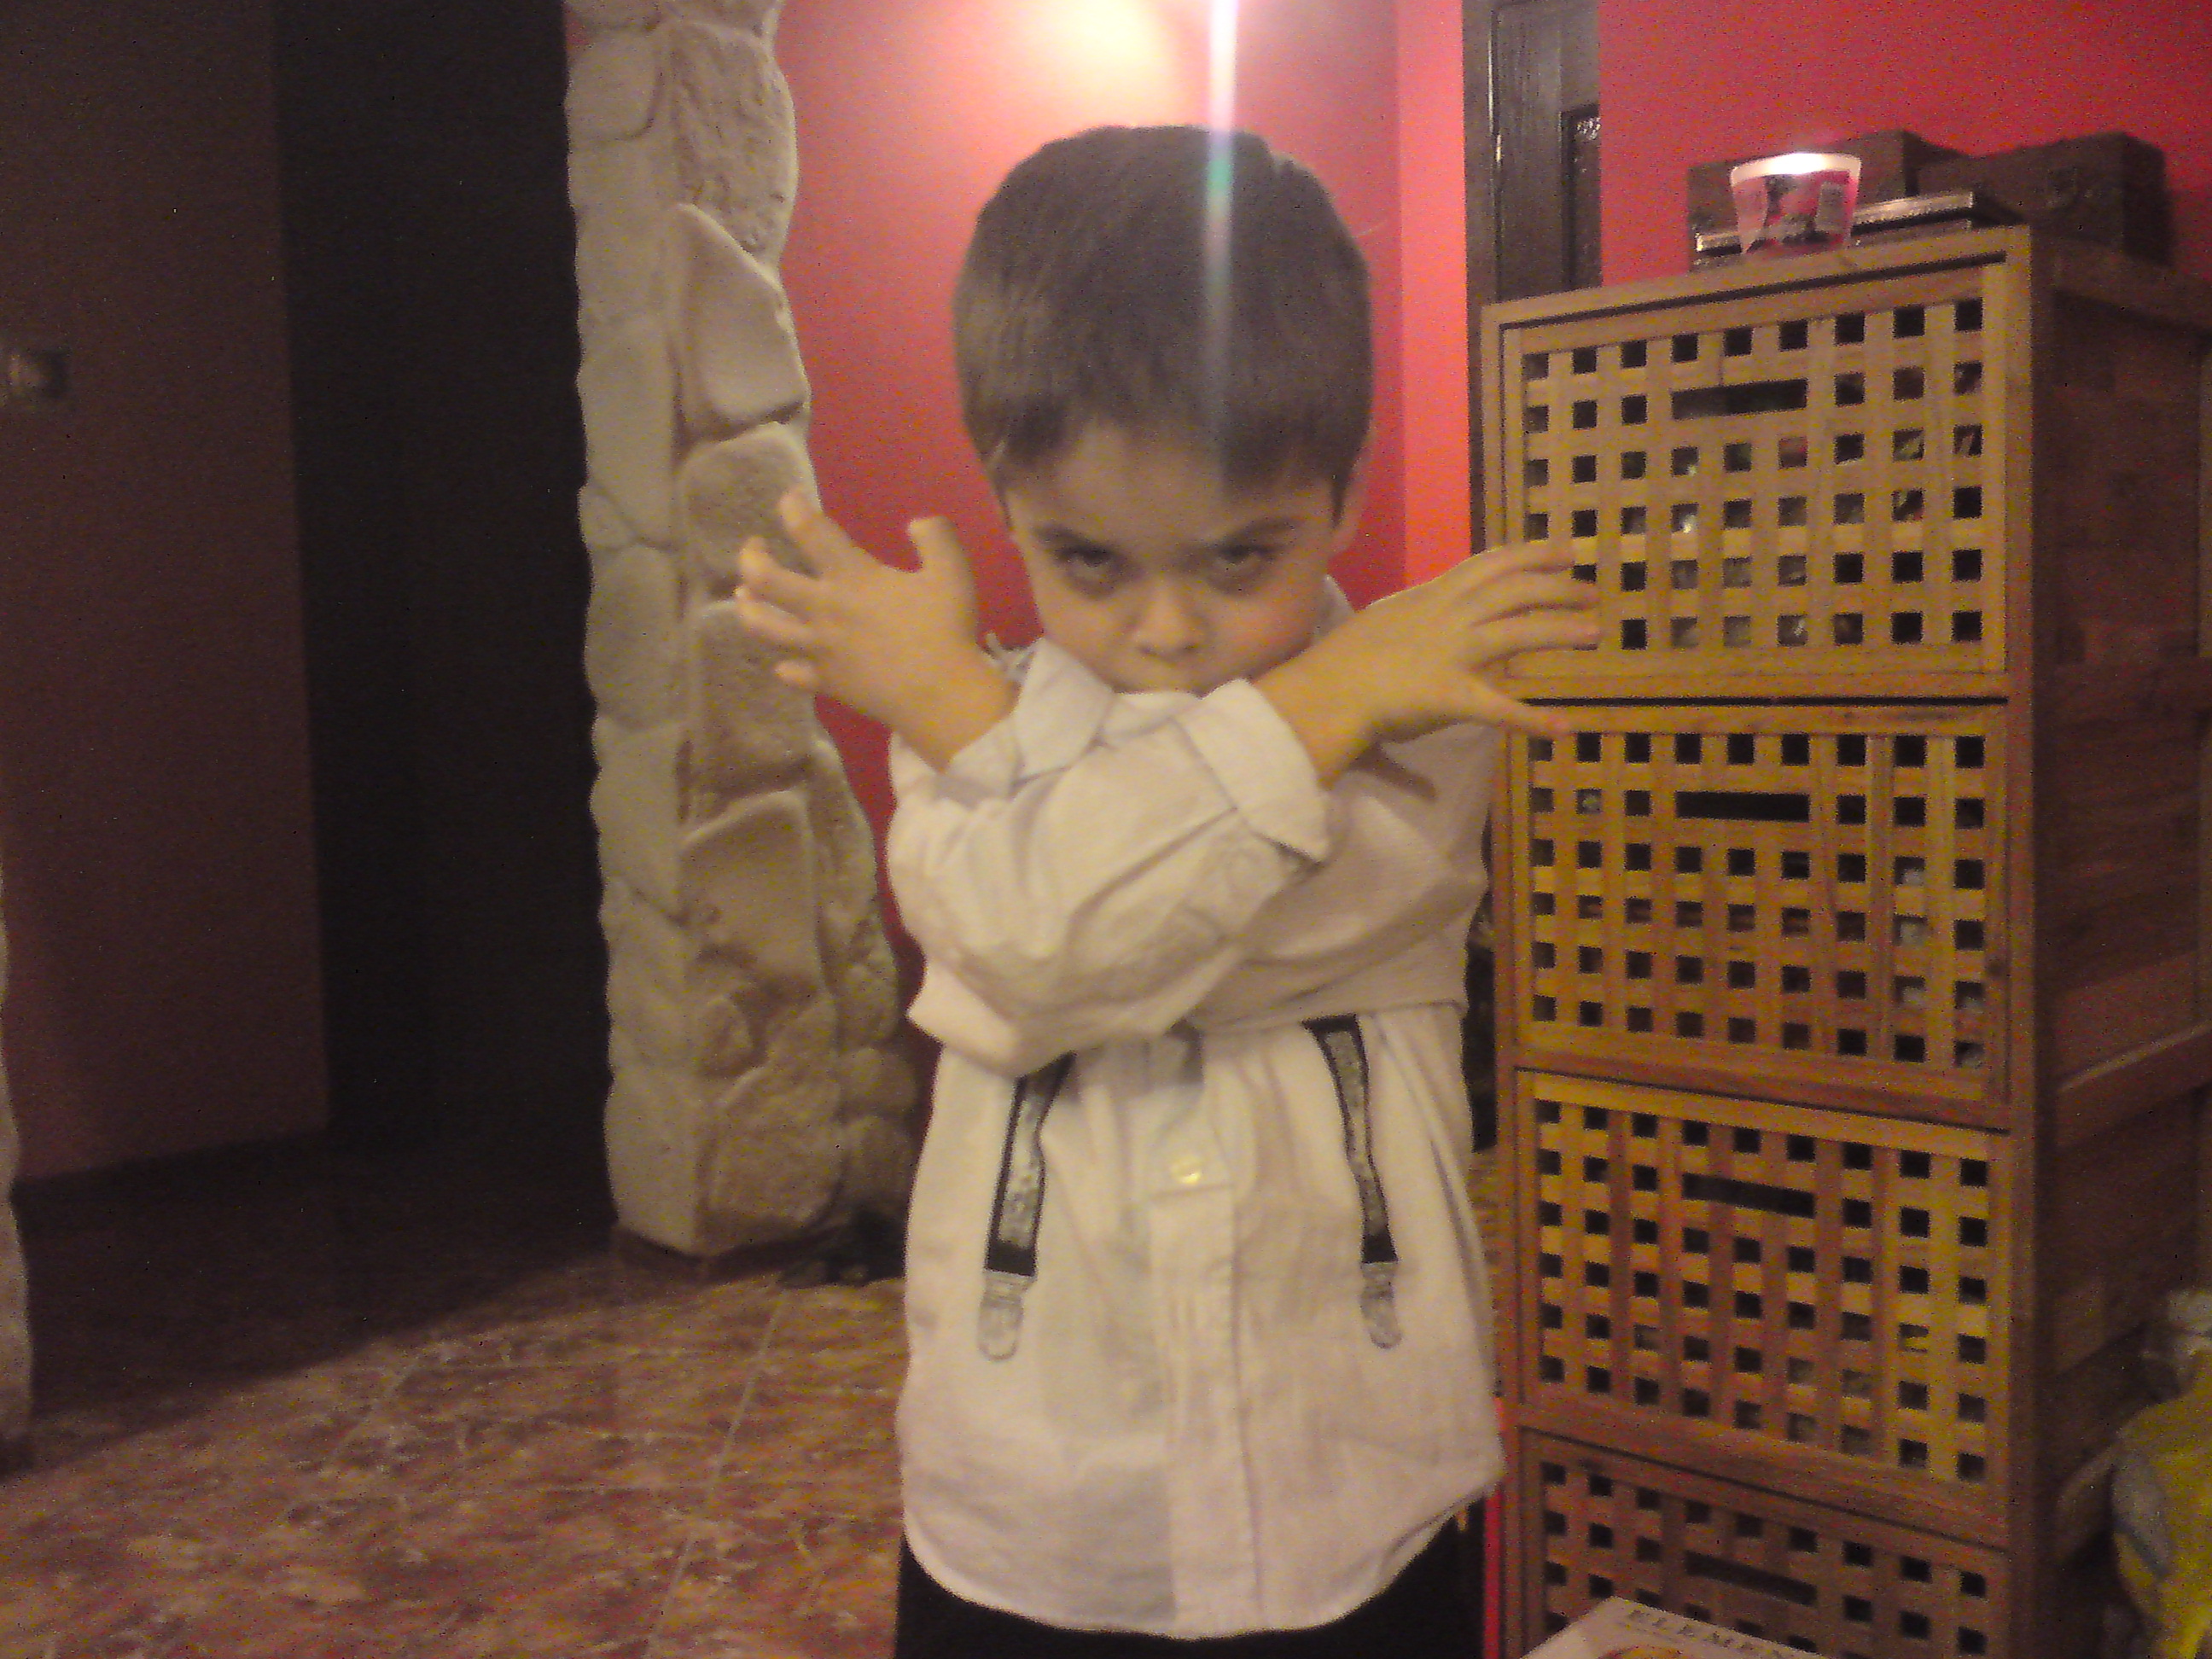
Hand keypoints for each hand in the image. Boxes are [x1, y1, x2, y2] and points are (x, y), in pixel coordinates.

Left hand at [734, 494, 1016, 767]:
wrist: (940, 696)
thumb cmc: (947, 631)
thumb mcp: (953, 572)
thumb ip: (935, 538)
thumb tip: (917, 522)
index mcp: (851, 577)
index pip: (809, 531)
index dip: (792, 508)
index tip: (789, 499)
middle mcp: (823, 609)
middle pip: (765, 579)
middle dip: (750, 557)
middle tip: (754, 547)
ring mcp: (819, 649)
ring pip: (763, 627)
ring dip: (747, 608)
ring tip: (744, 597)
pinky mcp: (826, 682)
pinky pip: (792, 673)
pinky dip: (785, 666)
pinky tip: (785, 663)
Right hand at [1258, 542, 1599, 783]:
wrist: (1322, 690)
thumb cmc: (1343, 660)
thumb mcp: (1384, 621)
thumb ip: (1416, 616)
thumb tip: (1430, 616)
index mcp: (1431, 597)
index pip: (1488, 564)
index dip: (1531, 555)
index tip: (1563, 553)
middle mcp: (1447, 616)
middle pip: (1514, 589)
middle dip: (1558, 587)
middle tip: (1592, 591)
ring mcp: (1450, 653)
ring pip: (1518, 632)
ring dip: (1561, 630)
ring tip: (1595, 632)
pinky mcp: (1449, 695)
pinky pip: (1499, 709)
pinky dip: (1534, 720)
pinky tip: (1564, 728)